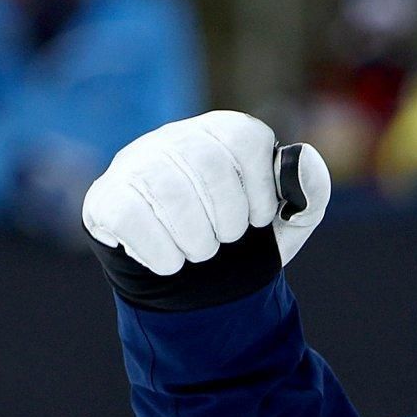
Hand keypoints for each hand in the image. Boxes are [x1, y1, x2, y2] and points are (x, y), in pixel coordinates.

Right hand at [82, 112, 329, 303]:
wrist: (194, 283)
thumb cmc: (243, 241)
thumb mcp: (288, 221)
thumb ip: (310, 192)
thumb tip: (304, 159)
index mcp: (221, 133)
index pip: (243, 137)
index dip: (260, 185)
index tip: (260, 219)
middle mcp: (174, 139)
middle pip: (204, 160)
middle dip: (227, 215)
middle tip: (229, 241)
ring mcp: (135, 165)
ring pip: (165, 187)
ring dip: (195, 236)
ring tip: (202, 253)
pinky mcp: (106, 198)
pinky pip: (128, 214)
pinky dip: (160, 250)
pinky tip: (171, 262)